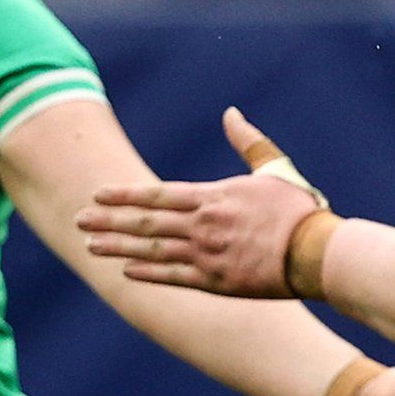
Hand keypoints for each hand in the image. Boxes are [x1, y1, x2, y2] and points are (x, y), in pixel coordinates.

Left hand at [78, 108, 324, 297]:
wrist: (316, 252)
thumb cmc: (299, 210)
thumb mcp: (274, 168)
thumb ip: (249, 142)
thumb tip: (231, 113)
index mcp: (214, 196)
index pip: (158, 194)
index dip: (125, 195)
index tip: (98, 194)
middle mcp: (203, 225)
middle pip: (146, 222)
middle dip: (109, 221)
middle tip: (78, 220)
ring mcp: (207, 255)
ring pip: (152, 250)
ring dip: (119, 247)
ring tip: (90, 246)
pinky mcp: (216, 282)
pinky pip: (173, 277)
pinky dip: (148, 274)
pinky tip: (125, 272)